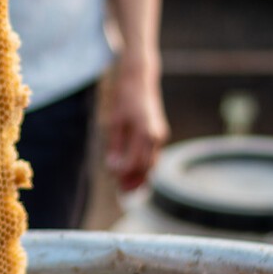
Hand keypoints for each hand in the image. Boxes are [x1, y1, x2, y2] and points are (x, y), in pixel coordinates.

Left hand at [105, 63, 169, 191]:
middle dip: (134, 182)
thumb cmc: (124, 98)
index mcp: (143, 132)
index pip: (134, 162)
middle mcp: (155, 135)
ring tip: (127, 188)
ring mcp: (159, 135)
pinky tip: (134, 174)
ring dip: (141, 177)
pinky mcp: (159, 134)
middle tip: (122, 194)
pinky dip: (144, 167)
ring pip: (151, 163)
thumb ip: (115, 146)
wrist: (140, 80)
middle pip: (146, 167)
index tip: (112, 177)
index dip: (123, 173)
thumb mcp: (115, 121)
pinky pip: (153, 155)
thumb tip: (113, 167)